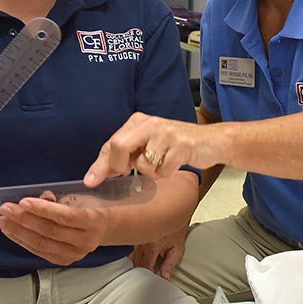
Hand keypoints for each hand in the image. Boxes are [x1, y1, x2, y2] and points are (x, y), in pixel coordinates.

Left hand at [0, 192, 110, 265]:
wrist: (106, 228)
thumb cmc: (92, 208)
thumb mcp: (82, 198)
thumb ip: (60, 200)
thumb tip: (39, 198)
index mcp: (93, 222)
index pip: (64, 217)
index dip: (42, 209)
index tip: (23, 201)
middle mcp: (85, 241)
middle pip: (49, 231)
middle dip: (24, 219)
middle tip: (6, 209)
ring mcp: (75, 254)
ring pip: (41, 244)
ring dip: (18, 232)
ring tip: (3, 221)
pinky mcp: (64, 260)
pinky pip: (40, 251)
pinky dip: (23, 241)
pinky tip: (12, 232)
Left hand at [85, 113, 224, 185]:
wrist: (211, 141)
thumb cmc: (175, 146)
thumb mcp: (147, 146)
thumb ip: (124, 157)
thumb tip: (99, 174)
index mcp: (138, 121)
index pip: (111, 143)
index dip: (100, 165)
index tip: (91, 182)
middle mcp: (150, 123)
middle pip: (119, 147)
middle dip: (121, 166)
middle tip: (129, 172)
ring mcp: (167, 133)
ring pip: (143, 164)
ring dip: (151, 172)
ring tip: (163, 163)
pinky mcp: (182, 145)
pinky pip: (163, 171)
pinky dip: (167, 174)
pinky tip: (175, 164)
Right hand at [131, 227, 187, 279]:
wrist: (173, 215)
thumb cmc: (176, 231)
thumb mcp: (177, 249)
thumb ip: (170, 265)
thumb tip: (164, 277)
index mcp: (151, 246)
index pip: (145, 267)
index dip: (148, 276)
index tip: (153, 281)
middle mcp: (140, 243)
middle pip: (136, 265)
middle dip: (142, 273)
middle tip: (149, 278)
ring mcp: (136, 241)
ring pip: (131, 260)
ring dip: (138, 267)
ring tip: (145, 272)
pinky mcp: (135, 240)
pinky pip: (131, 254)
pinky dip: (135, 260)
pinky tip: (140, 263)